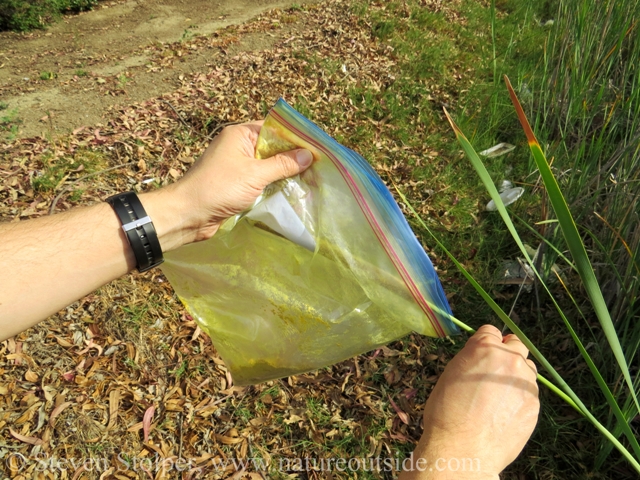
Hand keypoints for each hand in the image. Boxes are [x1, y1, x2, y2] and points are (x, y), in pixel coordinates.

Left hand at [142, 121, 312, 250]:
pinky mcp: (237, 185)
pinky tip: (292, 191)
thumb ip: (282, 164)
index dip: (295, 136)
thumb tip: (308, 154)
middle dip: (293, 157)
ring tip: (311, 179)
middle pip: (273, 147)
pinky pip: (261, 181)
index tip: (317, 146)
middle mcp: (239, 147)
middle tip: (319, 165)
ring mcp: (237, 166)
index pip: (274, 128)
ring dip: (285, 173)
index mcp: (240, 135)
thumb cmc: (219, 188)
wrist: (188, 215)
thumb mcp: (254, 174)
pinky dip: (274, 185)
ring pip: (268, 166)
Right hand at [401, 325, 539, 478]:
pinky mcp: (534, 404)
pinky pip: (529, 393)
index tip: (483, 352)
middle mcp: (509, 359)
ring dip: (516, 375)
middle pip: (516, 344)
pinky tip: (503, 413)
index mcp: (484, 347)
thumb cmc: (447, 412)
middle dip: (507, 353)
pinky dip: (519, 398)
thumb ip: (471, 359)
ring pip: (527, 369)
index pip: (492, 331)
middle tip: (494, 371)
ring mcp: (525, 382)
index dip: (486, 342)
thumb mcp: (451, 374)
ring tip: (498, 396)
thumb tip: (481, 357)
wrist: (462, 448)